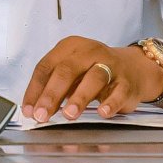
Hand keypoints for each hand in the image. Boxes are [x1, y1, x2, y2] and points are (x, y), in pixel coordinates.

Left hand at [21, 36, 162, 122]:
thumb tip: (34, 110)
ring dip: (79, 97)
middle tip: (42, 115)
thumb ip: (54, 89)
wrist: (133, 68)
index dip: (35, 89)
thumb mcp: (72, 74)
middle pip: (67, 70)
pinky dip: (110, 103)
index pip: (46, 66)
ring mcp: (110, 65)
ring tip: (69, 115)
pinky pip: (118, 92)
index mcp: (70, 47)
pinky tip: (102, 113)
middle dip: (52, 94)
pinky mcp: (126, 81)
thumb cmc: (93, 71)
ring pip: (93, 78)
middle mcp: (89, 52)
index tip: (29, 110)